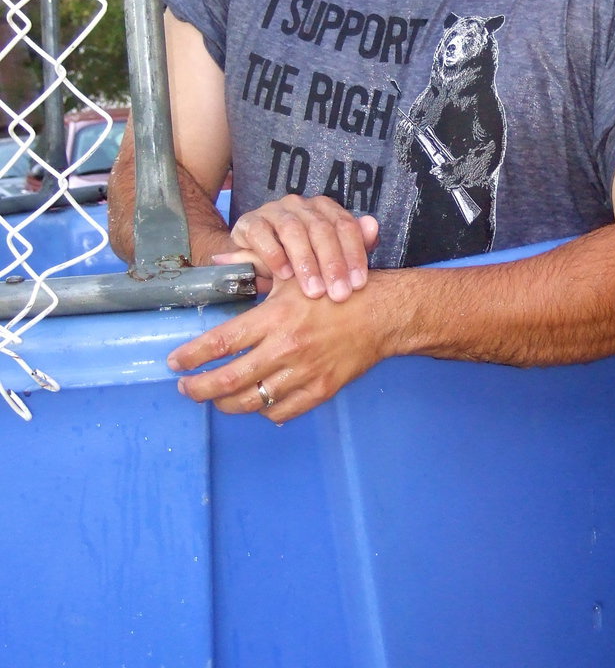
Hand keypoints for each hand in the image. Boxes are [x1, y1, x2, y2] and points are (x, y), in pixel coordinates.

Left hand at [166, 275, 383, 421]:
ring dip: (225, 403)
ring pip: (251, 402)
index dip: (192, 357)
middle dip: (199, 389)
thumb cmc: (333, 289)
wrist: (381, 313)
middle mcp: (286, 348)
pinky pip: (281, 411)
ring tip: (215, 398)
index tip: (174, 363)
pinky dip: (264, 411)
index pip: (220, 343)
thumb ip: (254, 268)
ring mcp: (303, 373)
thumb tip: (218, 260)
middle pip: (228, 381)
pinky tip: (256, 402)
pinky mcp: (320, 391)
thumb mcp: (292, 273)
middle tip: (185, 387)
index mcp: (275, 318)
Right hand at [211, 194, 378, 301]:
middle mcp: (300, 205)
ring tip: (314, 290)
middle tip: (338, 294)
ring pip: (293, 230)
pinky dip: (274, 254)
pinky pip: (261, 234)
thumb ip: (353, 244)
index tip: (358, 284)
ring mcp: (274, 211)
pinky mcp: (249, 222)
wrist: (253, 262)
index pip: (345, 225)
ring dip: (305, 262)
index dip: (354, 254)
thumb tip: (374, 227)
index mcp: (324, 209)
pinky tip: (283, 276)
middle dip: (332, 264)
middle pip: (321, 229)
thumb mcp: (327, 258)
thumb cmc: (298, 261)